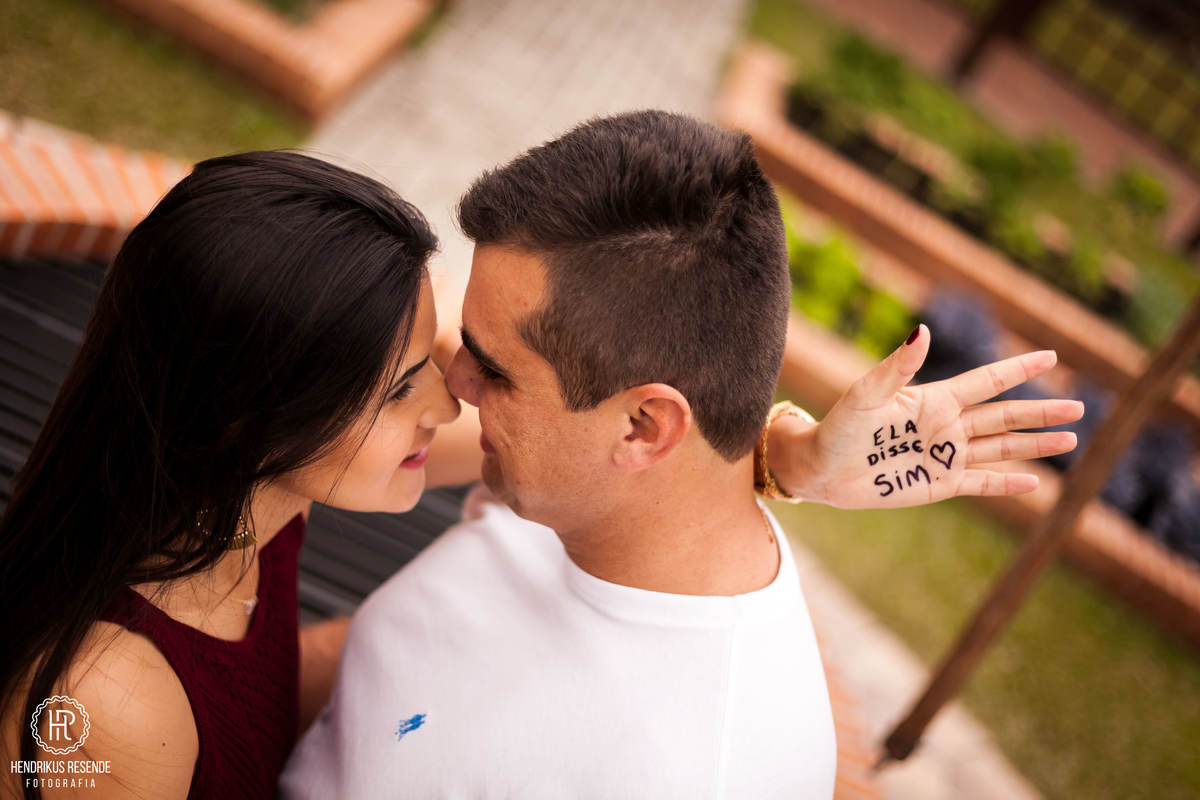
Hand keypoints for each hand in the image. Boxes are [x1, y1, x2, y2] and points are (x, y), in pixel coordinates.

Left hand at [772, 325, 1083, 508]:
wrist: (819, 468)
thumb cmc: (838, 427)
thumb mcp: (866, 395)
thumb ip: (897, 367)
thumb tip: (922, 332)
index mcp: (932, 400)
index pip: (985, 382)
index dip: (1017, 370)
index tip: (1050, 356)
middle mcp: (944, 427)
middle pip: (1003, 417)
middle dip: (1040, 412)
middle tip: (1080, 406)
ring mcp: (942, 457)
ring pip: (999, 449)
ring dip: (1034, 445)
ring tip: (1070, 440)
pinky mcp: (936, 485)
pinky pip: (979, 483)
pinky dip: (1006, 483)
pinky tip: (1034, 484)